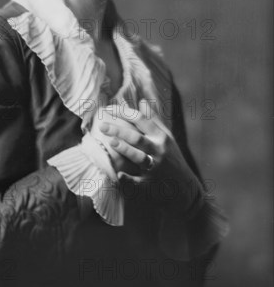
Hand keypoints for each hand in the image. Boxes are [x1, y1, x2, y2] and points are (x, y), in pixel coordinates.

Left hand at [99, 101, 205, 216]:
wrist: (185, 186)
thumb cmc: (171, 156)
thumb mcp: (166, 136)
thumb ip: (153, 119)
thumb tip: (141, 100)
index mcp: (160, 136)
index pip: (140, 119)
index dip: (123, 112)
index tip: (107, 108)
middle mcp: (157, 150)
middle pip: (136, 137)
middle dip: (119, 130)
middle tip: (102, 125)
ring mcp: (154, 167)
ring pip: (138, 156)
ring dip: (125, 149)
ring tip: (111, 142)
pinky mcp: (150, 183)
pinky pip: (137, 181)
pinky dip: (128, 179)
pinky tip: (119, 175)